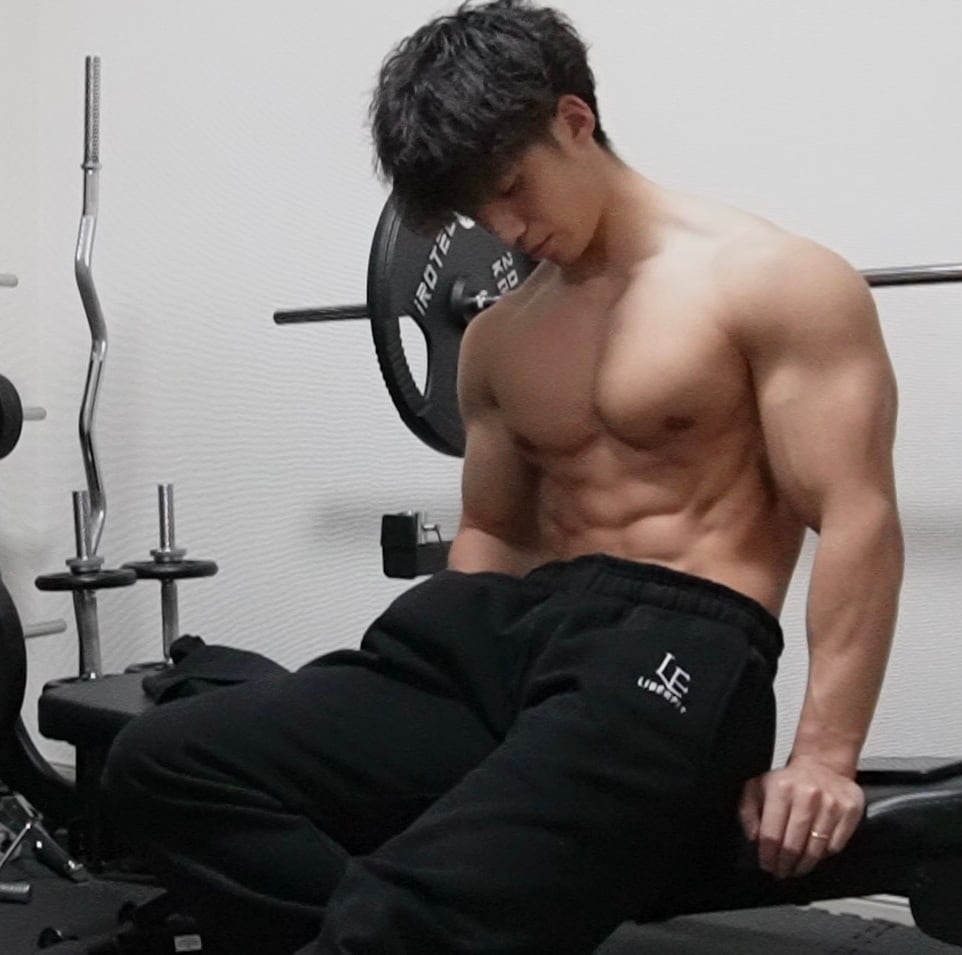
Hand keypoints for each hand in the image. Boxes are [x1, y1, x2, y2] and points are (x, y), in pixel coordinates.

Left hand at [737, 757, 864, 878]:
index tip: (767, 865)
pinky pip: (835, 846)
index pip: (771, 834)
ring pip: (815, 850)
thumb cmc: (789, 781)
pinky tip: (815, 854)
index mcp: (781, 789)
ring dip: (804, 865)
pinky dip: (824, 855)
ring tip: (796, 868)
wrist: (822, 764)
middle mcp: (807, 796)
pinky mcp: (849, 811)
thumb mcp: (758, 787)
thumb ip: (749, 812)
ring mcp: (830, 804)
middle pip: (793, 845)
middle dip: (785, 865)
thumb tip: (753, 838)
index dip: (768, 856)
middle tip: (781, 872)